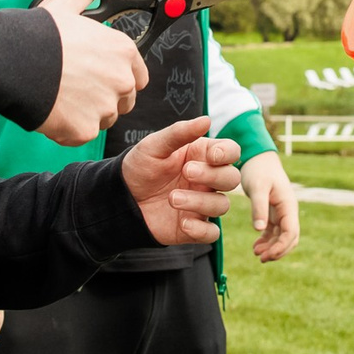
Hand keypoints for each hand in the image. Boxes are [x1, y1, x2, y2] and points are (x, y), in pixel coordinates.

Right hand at [35, 0, 147, 145]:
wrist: (13, 61)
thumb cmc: (41, 33)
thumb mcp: (67, 3)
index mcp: (123, 51)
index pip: (139, 75)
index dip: (119, 76)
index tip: (99, 75)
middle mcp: (122, 80)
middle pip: (124, 99)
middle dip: (104, 97)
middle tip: (75, 88)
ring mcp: (104, 108)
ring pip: (102, 118)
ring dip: (86, 114)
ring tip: (60, 96)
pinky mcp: (85, 130)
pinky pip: (80, 133)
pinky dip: (66, 128)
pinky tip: (50, 110)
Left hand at [120, 114, 241, 245]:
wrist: (120, 197)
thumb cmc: (140, 166)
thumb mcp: (154, 145)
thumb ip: (180, 133)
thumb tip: (207, 120)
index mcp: (202, 156)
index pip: (231, 152)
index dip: (228, 153)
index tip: (212, 155)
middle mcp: (207, 180)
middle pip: (232, 179)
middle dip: (213, 175)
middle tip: (186, 171)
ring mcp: (201, 204)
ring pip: (221, 205)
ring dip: (200, 202)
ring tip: (171, 198)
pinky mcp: (193, 227)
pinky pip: (211, 234)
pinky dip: (201, 230)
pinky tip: (182, 223)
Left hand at [239, 152, 301, 260]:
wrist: (257, 158)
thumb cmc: (259, 170)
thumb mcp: (258, 187)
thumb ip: (259, 208)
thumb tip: (259, 230)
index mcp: (289, 205)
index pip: (291, 232)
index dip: (281, 247)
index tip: (267, 255)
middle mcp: (288, 211)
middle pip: (290, 238)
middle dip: (278, 251)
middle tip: (261, 258)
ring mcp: (281, 213)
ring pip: (282, 237)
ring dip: (272, 248)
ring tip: (256, 253)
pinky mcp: (272, 213)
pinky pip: (273, 232)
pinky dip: (267, 241)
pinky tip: (256, 246)